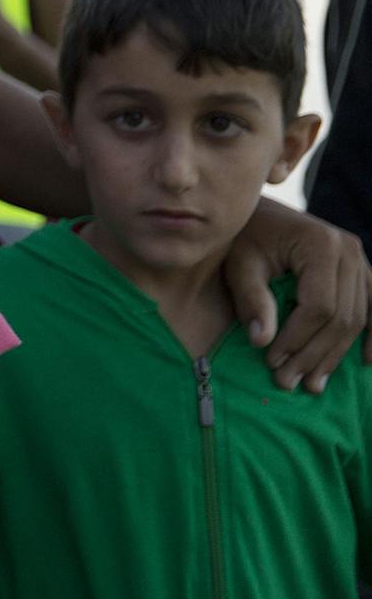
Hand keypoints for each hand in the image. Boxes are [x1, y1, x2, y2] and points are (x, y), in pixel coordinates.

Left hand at [224, 198, 371, 391]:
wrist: (259, 215)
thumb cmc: (245, 238)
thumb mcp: (240, 264)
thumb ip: (252, 299)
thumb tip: (261, 341)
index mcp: (321, 244)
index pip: (320, 306)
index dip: (298, 339)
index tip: (272, 362)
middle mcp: (350, 251)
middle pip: (342, 317)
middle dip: (314, 354)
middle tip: (288, 382)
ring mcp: (360, 261)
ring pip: (357, 319)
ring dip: (335, 355)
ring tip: (311, 383)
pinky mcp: (362, 271)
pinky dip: (371, 336)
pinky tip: (365, 361)